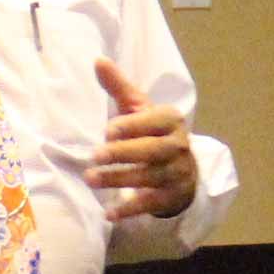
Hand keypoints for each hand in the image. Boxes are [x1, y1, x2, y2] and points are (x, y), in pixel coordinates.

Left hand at [93, 59, 195, 220]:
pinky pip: (151, 204)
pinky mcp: (171, 196)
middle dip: (123, 153)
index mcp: (171, 120)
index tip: (108, 130)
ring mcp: (177, 173)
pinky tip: (109, 214)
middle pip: (153, 150)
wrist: (183, 168)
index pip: (155, 121)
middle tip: (94, 156)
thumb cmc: (152, 132)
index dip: (133, 126)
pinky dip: (130, 210)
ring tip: (91, 179)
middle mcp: (179, 146)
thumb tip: (97, 60)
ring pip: (150, 177)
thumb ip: (119, 87)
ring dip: (119, 179)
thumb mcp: (139, 108)